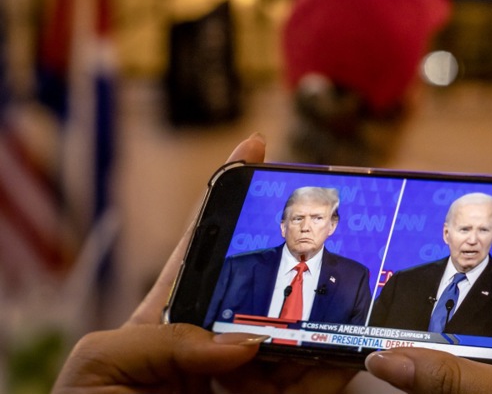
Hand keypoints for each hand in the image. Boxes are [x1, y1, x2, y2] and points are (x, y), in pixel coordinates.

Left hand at [53, 133, 355, 393]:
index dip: (226, 196)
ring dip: (331, 303)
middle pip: (267, 282)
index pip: (201, 246)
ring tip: (358, 274)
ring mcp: (252, 379)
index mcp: (168, 319)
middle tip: (333, 216)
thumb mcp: (102, 367)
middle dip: (299, 247)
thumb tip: (241, 344)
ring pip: (303, 328)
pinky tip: (363, 338)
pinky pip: (322, 380)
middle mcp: (218, 344)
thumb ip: (162, 337)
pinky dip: (346, 359)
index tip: (255, 146)